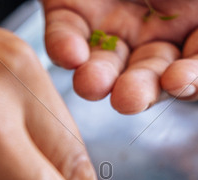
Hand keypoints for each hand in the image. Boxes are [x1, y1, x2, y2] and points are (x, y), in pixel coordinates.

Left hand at [43, 0, 197, 113]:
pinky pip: (64, 33)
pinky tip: (70, 55)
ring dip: (97, 79)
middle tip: (127, 98)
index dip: (186, 79)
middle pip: (145, 74)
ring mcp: (110, 24)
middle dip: (137, 90)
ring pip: (103, 65)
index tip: (176, 81)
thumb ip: (197, 22)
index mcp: (189, 25)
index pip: (190, 67)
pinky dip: (63, 48)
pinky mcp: (70, 11)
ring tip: (91, 84)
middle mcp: (151, 32)